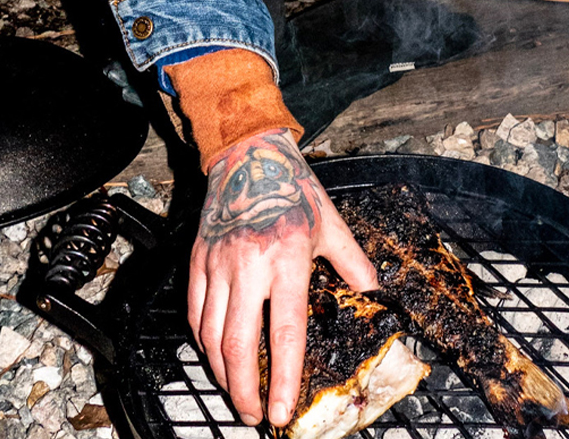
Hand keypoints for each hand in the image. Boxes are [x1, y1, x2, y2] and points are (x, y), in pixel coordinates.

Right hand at [186, 129, 377, 427]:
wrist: (247, 154)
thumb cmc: (292, 189)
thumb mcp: (331, 225)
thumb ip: (353, 263)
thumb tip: (374, 293)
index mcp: (287, 259)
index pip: (285, 332)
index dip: (283, 377)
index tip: (281, 409)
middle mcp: (249, 265)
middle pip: (239, 343)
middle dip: (243, 388)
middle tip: (253, 415)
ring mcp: (218, 263)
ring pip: (211, 333)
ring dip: (221, 371)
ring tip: (234, 393)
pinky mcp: (197, 259)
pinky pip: (195, 311)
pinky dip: (202, 341)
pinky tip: (213, 356)